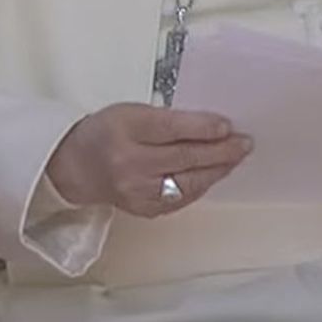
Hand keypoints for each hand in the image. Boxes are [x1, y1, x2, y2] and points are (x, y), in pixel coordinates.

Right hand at [46, 102, 251, 216]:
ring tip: (237, 157)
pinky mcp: (144, 209)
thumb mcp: (133, 111)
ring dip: (218, 169)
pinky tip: (215, 173)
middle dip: (220, 150)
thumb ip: (170, 119)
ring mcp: (137, 191)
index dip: (204, 128)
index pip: (172, 129)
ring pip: (188, 182)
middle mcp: (130, 164)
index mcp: (126, 130)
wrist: (76, 168)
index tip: (228, 125)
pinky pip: (182, 198)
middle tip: (244, 143)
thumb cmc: (107, 132)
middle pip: (185, 158)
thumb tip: (212, 126)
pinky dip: (202, 184)